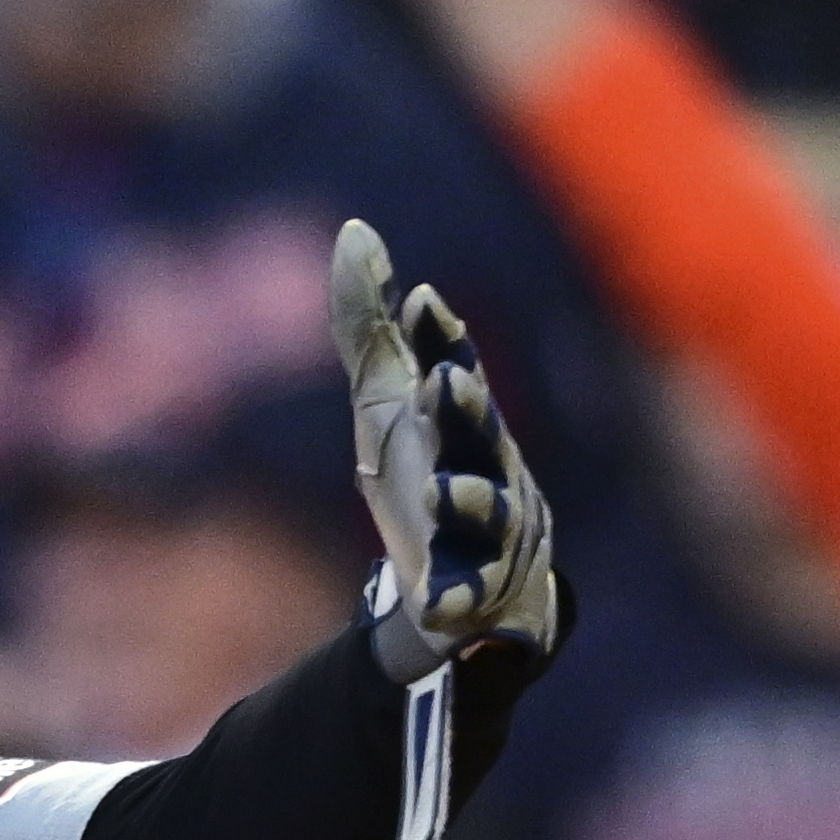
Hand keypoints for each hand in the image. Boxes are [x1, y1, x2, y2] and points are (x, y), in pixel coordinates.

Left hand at [334, 220, 561, 675]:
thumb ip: (367, 326)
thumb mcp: (386, 400)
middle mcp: (484, 464)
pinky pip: (466, 596)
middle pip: (478, 431)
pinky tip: (440, 606)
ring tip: (444, 491)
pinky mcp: (473, 591)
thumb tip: (353, 232)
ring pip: (486, 512)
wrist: (472, 577)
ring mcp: (486, 530)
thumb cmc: (428, 466)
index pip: (450, 367)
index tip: (419, 303)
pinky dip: (456, 598)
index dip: (440, 338)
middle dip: (464, 406)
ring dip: (468, 499)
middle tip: (444, 383)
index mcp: (457, 419)